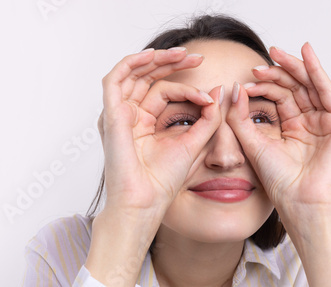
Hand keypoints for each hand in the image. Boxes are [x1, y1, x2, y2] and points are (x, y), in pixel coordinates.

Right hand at [98, 48, 223, 213]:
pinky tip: (152, 56)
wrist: (147, 202)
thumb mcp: (195, 143)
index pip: (165, 90)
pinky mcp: (110, 115)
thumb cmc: (164, 181)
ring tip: (180, 53)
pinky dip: (131, 64)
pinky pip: (114, 80)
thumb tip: (219, 92)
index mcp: (146, 122)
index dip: (189, 87)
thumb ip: (208, 119)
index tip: (211, 97)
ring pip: (132, 73)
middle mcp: (130, 115)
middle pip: (148, 77)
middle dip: (172, 62)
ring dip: (155, 58)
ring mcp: (118, 114)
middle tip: (197, 56)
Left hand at [226, 42, 330, 212]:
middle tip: (262, 60)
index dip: (264, 85)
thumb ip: (241, 117)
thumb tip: (236, 88)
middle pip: (295, 87)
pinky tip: (306, 54)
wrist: (301, 202)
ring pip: (310, 85)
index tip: (247, 79)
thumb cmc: (280, 182)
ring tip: (278, 53)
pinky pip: (327, 91)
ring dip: (295, 66)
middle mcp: (311, 123)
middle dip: (279, 71)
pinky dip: (317, 71)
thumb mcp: (252, 144)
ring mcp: (327, 122)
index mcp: (293, 129)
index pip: (280, 97)